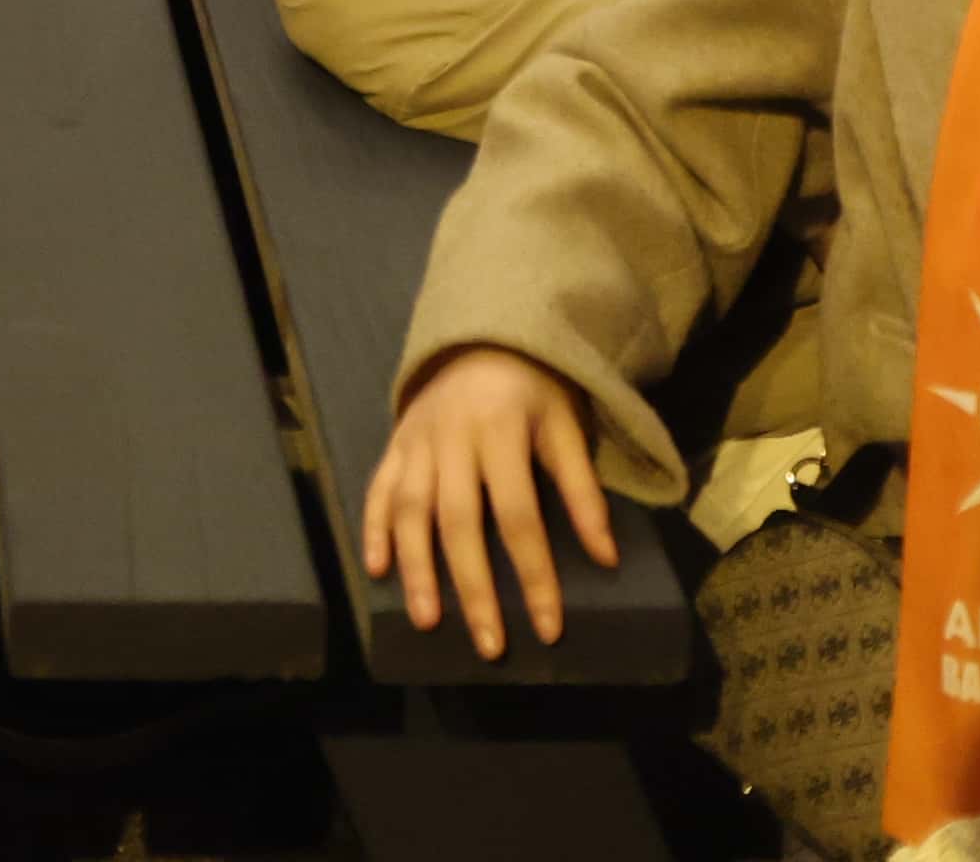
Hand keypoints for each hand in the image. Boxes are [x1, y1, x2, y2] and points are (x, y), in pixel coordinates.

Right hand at [358, 346, 613, 658]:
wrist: (482, 334)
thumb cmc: (534, 388)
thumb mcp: (566, 428)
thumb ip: (582, 491)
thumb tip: (607, 558)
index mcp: (501, 432)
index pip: (520, 517)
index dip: (534, 574)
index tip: (547, 627)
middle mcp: (452, 439)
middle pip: (460, 524)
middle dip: (474, 589)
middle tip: (489, 645)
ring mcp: (416, 442)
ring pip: (410, 512)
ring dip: (417, 569)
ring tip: (427, 620)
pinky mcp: (395, 445)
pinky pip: (377, 490)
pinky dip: (373, 530)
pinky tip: (377, 570)